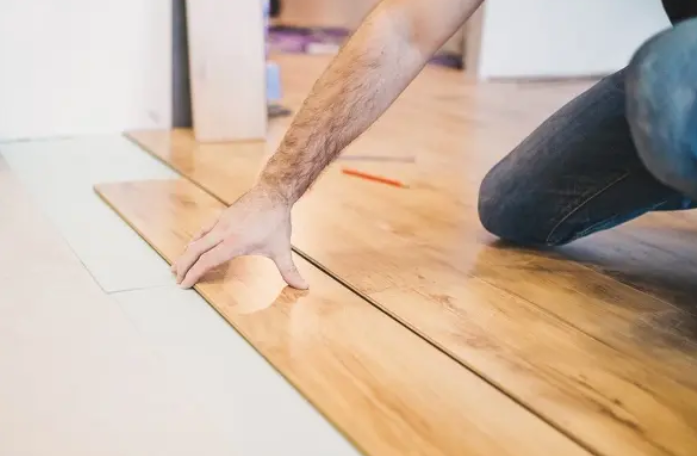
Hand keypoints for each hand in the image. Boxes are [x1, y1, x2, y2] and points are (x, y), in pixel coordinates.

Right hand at [171, 186, 307, 289]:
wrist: (273, 192)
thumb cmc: (276, 220)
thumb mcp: (282, 248)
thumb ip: (290, 270)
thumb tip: (304, 287)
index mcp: (234, 242)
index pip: (207, 261)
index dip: (194, 273)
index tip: (184, 284)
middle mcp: (223, 232)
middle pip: (195, 250)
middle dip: (183, 265)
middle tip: (175, 278)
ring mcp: (220, 223)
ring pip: (196, 239)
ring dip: (185, 254)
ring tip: (176, 266)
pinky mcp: (222, 217)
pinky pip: (203, 231)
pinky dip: (194, 241)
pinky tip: (192, 245)